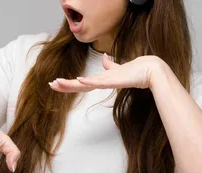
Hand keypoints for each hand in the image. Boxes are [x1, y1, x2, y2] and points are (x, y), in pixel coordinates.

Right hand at [49, 54, 163, 92]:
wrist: (150, 71)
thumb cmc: (135, 71)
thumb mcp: (118, 67)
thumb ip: (110, 64)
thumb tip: (105, 57)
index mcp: (102, 79)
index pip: (81, 82)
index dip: (68, 83)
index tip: (55, 83)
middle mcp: (102, 82)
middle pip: (79, 85)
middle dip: (65, 85)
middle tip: (51, 85)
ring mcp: (108, 82)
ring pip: (86, 84)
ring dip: (71, 84)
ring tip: (58, 83)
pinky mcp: (114, 81)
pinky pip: (99, 82)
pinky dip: (89, 81)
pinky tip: (80, 80)